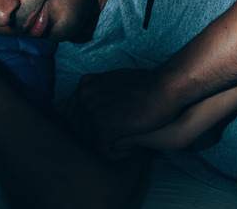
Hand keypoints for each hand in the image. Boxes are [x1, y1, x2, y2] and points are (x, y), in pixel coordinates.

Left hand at [63, 68, 182, 158]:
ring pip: (88, 142)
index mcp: (85, 85)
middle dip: (94, 140)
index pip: (72, 115)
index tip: (105, 133)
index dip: (87, 128)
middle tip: (115, 142)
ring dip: (106, 148)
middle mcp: (84, 96)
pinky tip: (129, 149)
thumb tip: (90, 108)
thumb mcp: (116, 82)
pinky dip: (115, 154)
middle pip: (76, 130)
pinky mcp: (102, 125)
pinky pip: (102, 150)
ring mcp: (91, 110)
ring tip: (126, 145)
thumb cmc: (147, 87)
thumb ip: (100, 93)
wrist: (164, 88)